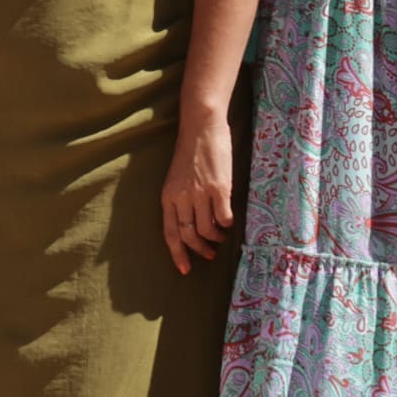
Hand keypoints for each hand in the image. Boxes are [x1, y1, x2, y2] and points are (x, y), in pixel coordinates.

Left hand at [160, 112, 234, 274]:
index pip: (169, 233)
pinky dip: (228, 223)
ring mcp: (200, 194)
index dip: (177, 254)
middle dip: (200, 250)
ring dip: (216, 237)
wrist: (201, 128)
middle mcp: (181, 198)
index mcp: (168, 197)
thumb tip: (191, 224)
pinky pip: (224, 217)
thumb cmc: (190, 152)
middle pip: (189, 235)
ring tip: (221, 235)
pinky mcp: (219, 189)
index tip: (185, 269)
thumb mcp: (177, 179)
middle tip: (210, 254)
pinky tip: (229, 221)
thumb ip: (180, 200)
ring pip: (208, 230)